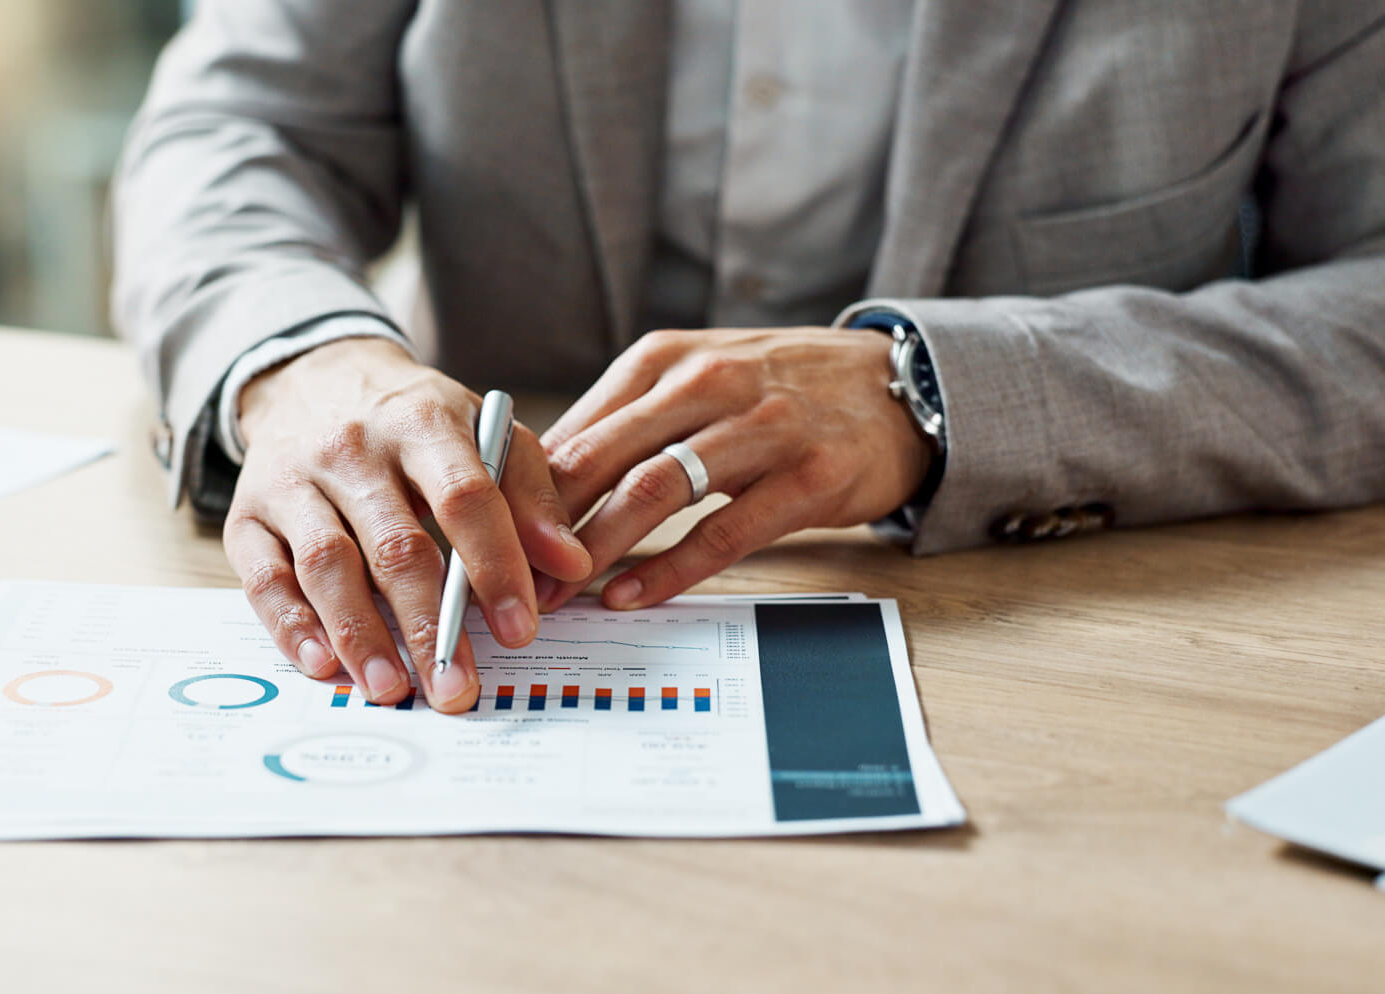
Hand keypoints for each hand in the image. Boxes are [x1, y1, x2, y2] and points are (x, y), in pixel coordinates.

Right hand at [227, 338, 591, 712]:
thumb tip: (571, 566)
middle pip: (395, 544)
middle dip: (429, 624)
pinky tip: (323, 665)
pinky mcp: (248, 515)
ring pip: (326, 564)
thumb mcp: (481, 433)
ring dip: (360, 634)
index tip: (520, 629)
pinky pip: (263, 578)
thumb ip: (532, 496)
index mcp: (421, 421)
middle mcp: (351, 448)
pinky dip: (290, 627)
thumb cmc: (413, 422)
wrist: (314, 377)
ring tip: (394, 688)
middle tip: (456, 688)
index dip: (496, 566)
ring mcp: (293, 481)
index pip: (464, 497)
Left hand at [539, 328, 931, 610]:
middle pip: (603, 458)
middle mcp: (709, 382)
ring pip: (656, 489)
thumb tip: (538, 485)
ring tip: (559, 591)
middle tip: (510, 578)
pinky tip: (630, 595)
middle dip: (547, 526)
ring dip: (598, 547)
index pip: (576, 429)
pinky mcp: (808, 474)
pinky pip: (724, 530)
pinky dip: (669, 568)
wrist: (895, 384)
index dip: (525, 492)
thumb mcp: (696, 382)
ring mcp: (762, 427)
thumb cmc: (780, 390)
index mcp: (665, 360)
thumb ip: (624, 424)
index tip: (489, 541)